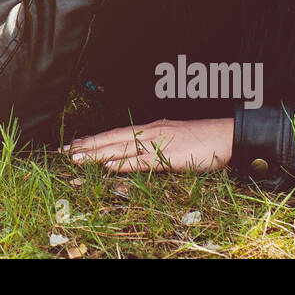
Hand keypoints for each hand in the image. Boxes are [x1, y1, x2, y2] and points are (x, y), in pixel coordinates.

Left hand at [63, 117, 234, 172]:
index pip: (117, 133)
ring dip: (97, 153)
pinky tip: (107, 166)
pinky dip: (123, 163)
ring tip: (76, 158)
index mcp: (152, 128)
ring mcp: (158, 143)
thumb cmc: (205, 139)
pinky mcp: (168, 157)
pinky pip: (141, 161)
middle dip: (88, 145)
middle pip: (113, 138)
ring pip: (121, 149)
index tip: (77, 143)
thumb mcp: (176, 138)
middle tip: (66, 151)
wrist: (228, 135)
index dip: (96, 138)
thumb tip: (141, 152)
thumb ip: (157, 144)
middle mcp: (151, 132)